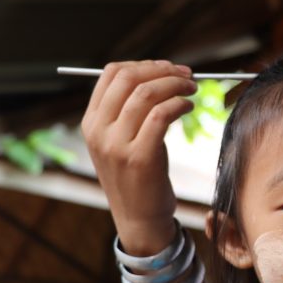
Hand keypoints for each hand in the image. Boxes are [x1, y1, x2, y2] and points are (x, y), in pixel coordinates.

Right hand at [81, 60, 196, 253]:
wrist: (139, 218)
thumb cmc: (138, 175)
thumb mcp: (121, 141)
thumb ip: (128, 111)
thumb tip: (158, 73)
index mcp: (90, 122)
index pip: (111, 74)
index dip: (144, 64)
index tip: (168, 68)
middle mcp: (98, 131)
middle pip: (128, 78)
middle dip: (162, 70)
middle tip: (186, 75)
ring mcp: (116, 145)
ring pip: (146, 94)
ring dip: (175, 84)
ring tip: (192, 89)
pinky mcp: (139, 158)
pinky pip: (160, 115)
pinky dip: (179, 104)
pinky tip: (189, 107)